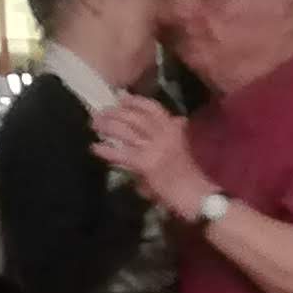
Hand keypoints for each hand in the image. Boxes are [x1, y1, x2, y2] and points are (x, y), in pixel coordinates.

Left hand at [91, 95, 208, 210]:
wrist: (197, 194)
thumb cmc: (191, 175)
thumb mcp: (185, 147)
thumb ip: (177, 133)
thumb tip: (178, 120)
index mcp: (174, 129)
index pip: (153, 108)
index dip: (135, 101)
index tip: (121, 98)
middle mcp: (164, 135)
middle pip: (135, 117)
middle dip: (116, 112)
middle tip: (100, 112)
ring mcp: (155, 148)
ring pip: (127, 132)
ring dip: (108, 126)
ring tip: (94, 124)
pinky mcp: (147, 164)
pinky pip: (122, 154)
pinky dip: (107, 150)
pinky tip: (95, 148)